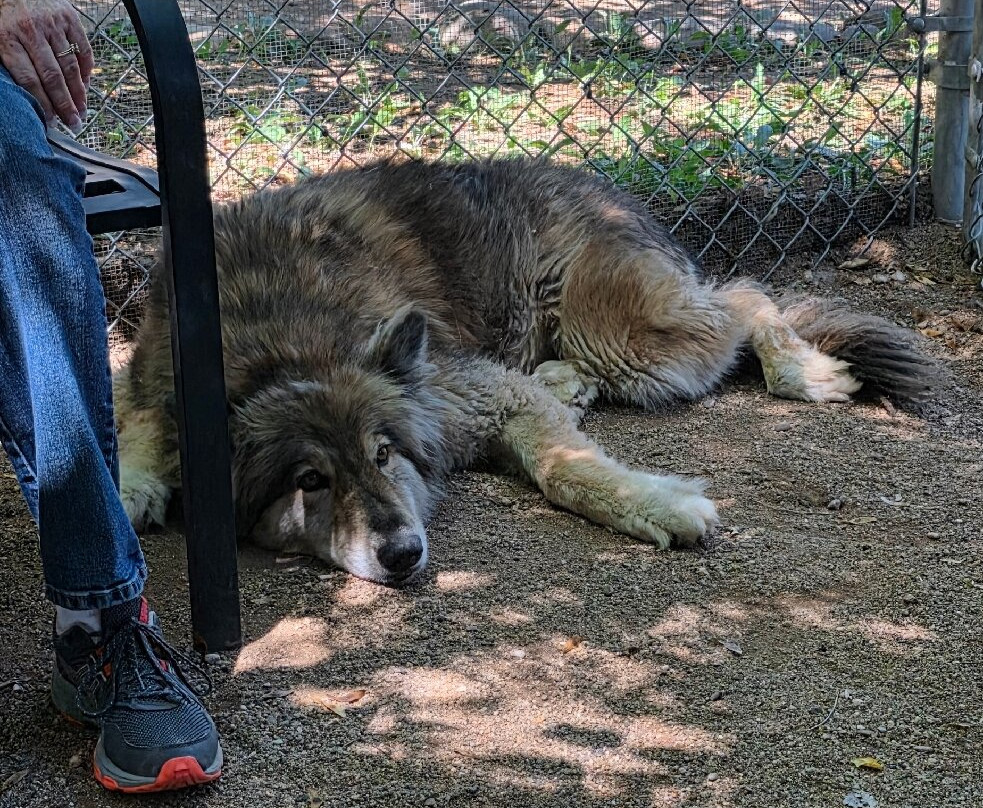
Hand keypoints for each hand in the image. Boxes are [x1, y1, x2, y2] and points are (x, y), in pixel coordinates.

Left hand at [0, 0, 92, 131]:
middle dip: (65, 105)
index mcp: (7, 37)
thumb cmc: (4, 14)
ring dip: (79, 93)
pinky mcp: (69, 18)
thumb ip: (11, 62)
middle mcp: (32, 30)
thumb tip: (30, 94)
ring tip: (82, 111)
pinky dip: (87, 71)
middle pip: (53, 77)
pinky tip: (85, 86)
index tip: (50, 121)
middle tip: (73, 123)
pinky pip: (83, 50)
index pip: (28, 79)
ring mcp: (53, 24)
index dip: (42, 103)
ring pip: (70, 67)